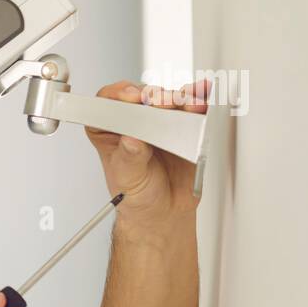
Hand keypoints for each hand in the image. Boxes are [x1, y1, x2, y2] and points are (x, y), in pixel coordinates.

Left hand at [85, 78, 209, 230]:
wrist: (163, 211)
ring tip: (185, 105)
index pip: (108, 103)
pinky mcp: (183, 125)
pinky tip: (200, 100)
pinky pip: (190, 108)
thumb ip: (130, 158)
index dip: (118, 95)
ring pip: (168, 99)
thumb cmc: (136, 195)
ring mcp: (159, 122)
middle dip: (153, 96)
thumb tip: (130, 139)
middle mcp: (133, 122)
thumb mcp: (128, 178)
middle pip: (141, 96)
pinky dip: (197, 101)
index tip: (131, 98)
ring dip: (178, 98)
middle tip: (161, 103)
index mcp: (109, 131)